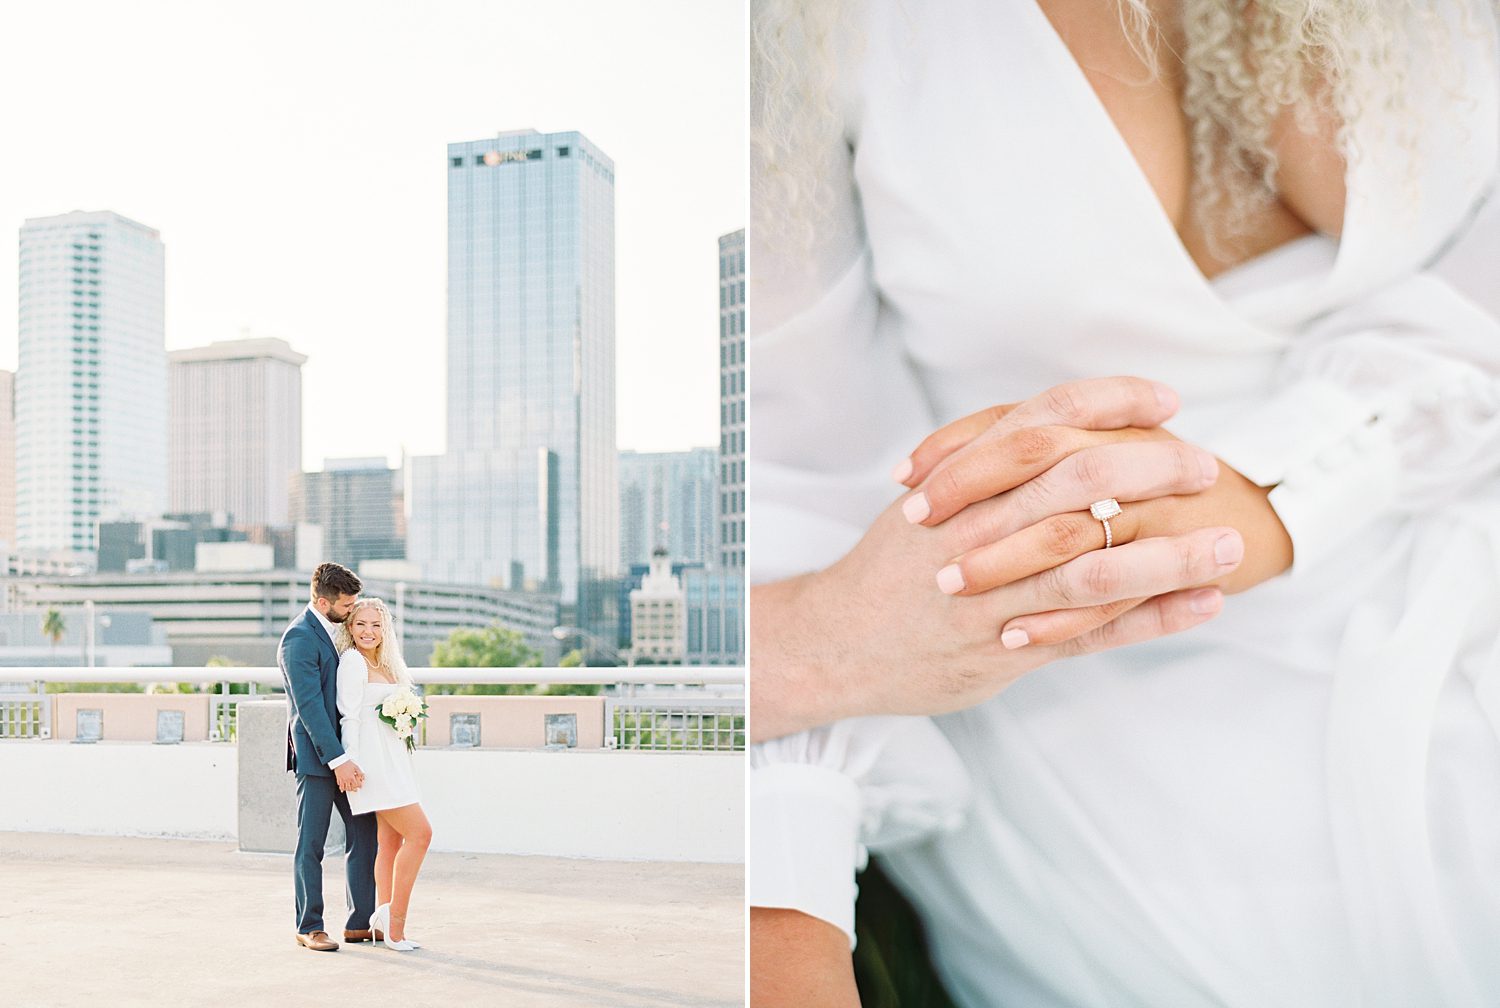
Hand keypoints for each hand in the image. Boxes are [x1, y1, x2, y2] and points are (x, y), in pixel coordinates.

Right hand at [334, 761, 363, 792]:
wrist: (340, 761)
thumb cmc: (348, 763)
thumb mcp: (356, 767)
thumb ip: (360, 773)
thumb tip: (363, 778)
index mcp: (351, 777)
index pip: (356, 785)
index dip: (359, 786)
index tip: (360, 786)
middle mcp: (346, 780)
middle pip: (350, 788)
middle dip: (353, 790)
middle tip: (355, 790)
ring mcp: (342, 780)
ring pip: (344, 788)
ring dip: (347, 789)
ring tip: (349, 789)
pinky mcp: (338, 778)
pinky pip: (339, 785)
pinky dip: (341, 787)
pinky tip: (342, 788)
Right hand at [750, 378, 1241, 741]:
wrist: (837, 642)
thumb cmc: (895, 563)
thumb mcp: (931, 495)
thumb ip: (990, 458)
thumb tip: (1067, 417)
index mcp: (958, 483)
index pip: (1039, 421)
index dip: (1109, 402)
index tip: (1165, 400)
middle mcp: (974, 532)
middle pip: (1075, 484)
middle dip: (1152, 469)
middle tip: (1205, 467)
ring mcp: (991, 596)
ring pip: (1091, 568)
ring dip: (1170, 554)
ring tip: (1229, 544)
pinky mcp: (1006, 651)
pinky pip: (1090, 634)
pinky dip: (1154, 619)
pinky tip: (1206, 603)